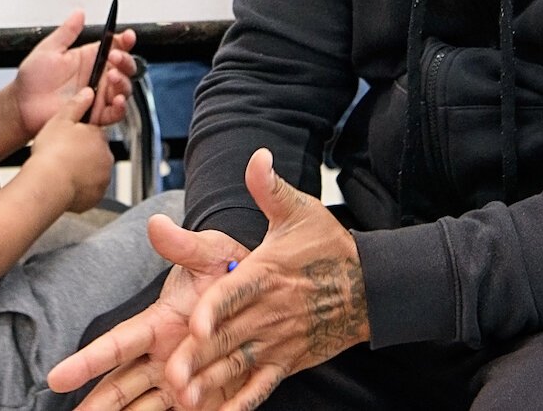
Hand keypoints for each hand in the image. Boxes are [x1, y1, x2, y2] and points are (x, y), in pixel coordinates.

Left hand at [15, 10, 137, 137]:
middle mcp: (98, 76)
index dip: (124, 40)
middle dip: (125, 60)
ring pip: (124, 88)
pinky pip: (116, 113)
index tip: (127, 36)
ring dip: (123, 82)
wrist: (22, 106)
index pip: (115, 46)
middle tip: (115, 57)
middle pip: (125, 67)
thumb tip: (79, 13)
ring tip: (113, 76)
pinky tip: (117, 100)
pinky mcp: (96, 115)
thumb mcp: (49, 49)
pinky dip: (121, 107)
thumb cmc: (32, 80)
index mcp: (89, 58)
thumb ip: (67, 31)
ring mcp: (98, 96)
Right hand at [28, 88, 113, 212]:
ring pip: (94, 172)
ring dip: (82, 171)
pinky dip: (81, 188)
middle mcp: (106, 157)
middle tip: (62, 156)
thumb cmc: (51, 154)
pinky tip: (65, 184)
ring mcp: (103, 178)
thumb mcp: (60, 120)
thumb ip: (76, 105)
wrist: (47, 185)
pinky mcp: (97, 196)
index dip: (80, 136)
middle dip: (82, 154)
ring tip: (62, 171)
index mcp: (99, 136)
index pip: (94, 133)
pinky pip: (90, 190)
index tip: (68, 140)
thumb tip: (88, 92)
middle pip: (95, 153)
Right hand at [48, 216, 248, 407]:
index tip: (57, 377)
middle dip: (96, 404)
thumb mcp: (210, 253)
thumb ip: (184, 246)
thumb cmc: (232, 270)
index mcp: (160, 323)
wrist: (268, 292)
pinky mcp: (205, 396)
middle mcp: (164, 355)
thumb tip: (157, 224)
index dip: (87, 361)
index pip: (117, 343)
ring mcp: (182, 379)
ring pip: (142, 406)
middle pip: (121, 385)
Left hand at [166, 149, 368, 409]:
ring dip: (211, 385)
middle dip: (199, 359)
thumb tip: (257, 156)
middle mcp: (270, 312)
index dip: (216, 310)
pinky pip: (260, 386)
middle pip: (230, 338)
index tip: (196, 324)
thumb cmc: (328, 247)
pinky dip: (239, 404)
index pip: (236, 294)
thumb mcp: (299, 212)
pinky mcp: (286, 361)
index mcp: (266, 274)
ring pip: (239, 366)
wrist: (371, 287)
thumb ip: (270, 189)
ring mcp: (278, 341)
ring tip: (185, 401)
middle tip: (172, 378)